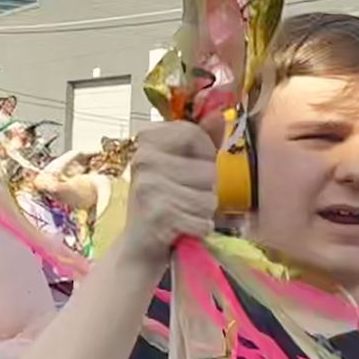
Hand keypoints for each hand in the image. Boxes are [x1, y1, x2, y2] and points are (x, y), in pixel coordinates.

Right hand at [120, 122, 216, 271]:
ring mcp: (148, 186)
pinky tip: (182, 229)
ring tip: (184, 214)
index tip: (193, 168)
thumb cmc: (165, 201)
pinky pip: (203, 221)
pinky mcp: (158, 213)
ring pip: (208, 197)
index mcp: (146, 140)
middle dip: (206, 188)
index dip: (205, 154)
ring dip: (203, 211)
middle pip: (207, 169)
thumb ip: (201, 139)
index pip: (193, 133)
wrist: (139, 245)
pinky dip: (199, 229)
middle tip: (184, 198)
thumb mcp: (179, 165)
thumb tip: (219, 113)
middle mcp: (142, 159)